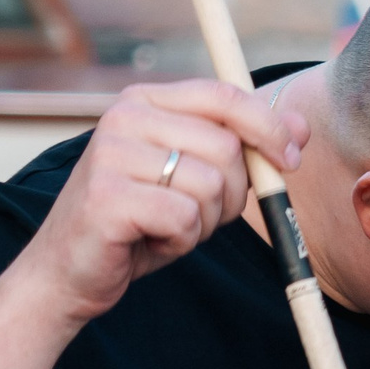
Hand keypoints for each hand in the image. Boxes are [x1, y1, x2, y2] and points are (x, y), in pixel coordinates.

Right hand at [21, 78, 308, 329]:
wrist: (67, 273)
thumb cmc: (139, 223)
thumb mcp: (197, 178)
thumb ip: (245, 148)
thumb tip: (302, 128)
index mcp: (145, 101)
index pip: (225, 95)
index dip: (269, 126)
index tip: (291, 160)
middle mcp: (123, 116)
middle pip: (226, 145)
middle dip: (232, 191)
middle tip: (200, 214)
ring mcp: (110, 154)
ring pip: (210, 184)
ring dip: (205, 221)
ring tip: (168, 227)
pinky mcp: (107, 197)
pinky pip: (185, 217)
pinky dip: (182, 240)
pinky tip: (151, 240)